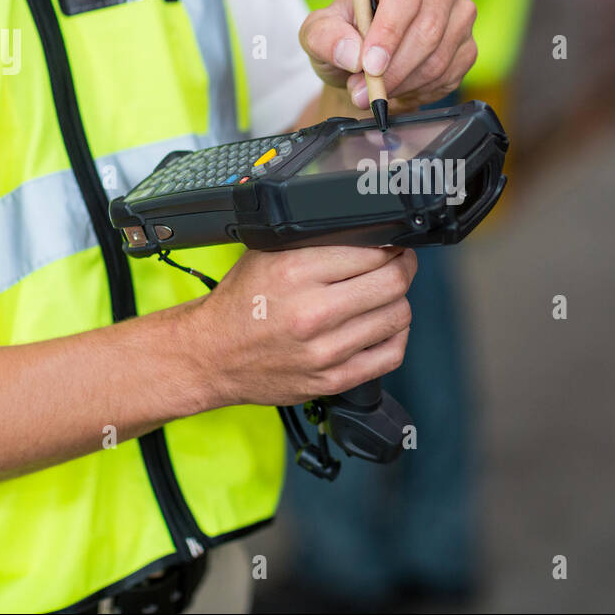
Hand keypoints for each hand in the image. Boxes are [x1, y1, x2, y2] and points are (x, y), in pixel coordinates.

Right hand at [182, 246, 416, 408]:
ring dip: (398, 300)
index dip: (390, 245)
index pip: (372, 252)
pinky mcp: (332, 379)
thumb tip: (367, 234)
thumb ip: (315, 243)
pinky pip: (391, 355)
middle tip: (399, 263)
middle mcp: (312, 312)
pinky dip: (396, 336)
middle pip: (393, 282)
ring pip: (397, 316)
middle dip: (403, 267)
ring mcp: (325, 351)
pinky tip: (383, 326)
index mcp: (296, 273)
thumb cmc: (240, 305)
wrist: (211, 355)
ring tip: (385, 295)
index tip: (390, 245)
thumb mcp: (267, 255)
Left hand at [299, 0, 477, 113]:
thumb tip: (352, 53)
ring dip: (403, 83)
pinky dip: (419, 90)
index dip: (389, 31)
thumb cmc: (344, 38)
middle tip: (364, 90)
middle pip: (428, 27)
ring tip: (376, 91)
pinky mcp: (468, 45)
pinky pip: (449, 75)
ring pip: (439, 57)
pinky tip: (400, 87)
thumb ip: (325, 38)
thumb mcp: (317, 34)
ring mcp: (459, 14)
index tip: (369, 64)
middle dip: (393, 68)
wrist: (364, 64)